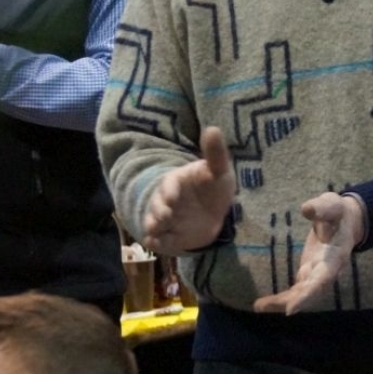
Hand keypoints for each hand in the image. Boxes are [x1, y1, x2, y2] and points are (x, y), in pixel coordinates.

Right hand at [141, 126, 236, 254]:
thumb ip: (215, 154)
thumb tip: (213, 129)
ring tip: (156, 231)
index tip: (173, 198)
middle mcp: (166, 200)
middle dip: (159, 210)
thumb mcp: (218, 171)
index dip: (169, 190)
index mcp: (177, 181)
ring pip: (154, 222)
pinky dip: (155, 243)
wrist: (212, 213)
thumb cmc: (213, 187)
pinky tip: (154, 244)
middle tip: (166, 216)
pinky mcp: (167, 235)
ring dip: (154, 226)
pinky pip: (157, 240)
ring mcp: (165, 219)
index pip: (169, 184)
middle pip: (157, 204)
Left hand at [253, 191, 364, 314]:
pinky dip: (281, 298)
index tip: (293, 308)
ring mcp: (316, 273)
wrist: (346, 220)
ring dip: (282, 302)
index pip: (322, 279)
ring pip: (301, 293)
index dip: (309, 294)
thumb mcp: (333, 205)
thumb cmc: (338, 212)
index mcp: (335, 256)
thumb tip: (307, 209)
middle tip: (273, 308)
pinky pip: (295, 289)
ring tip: (259, 306)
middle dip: (294, 301)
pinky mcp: (308, 272)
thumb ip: (322, 208)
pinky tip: (263, 304)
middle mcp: (327, 270)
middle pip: (311, 291)